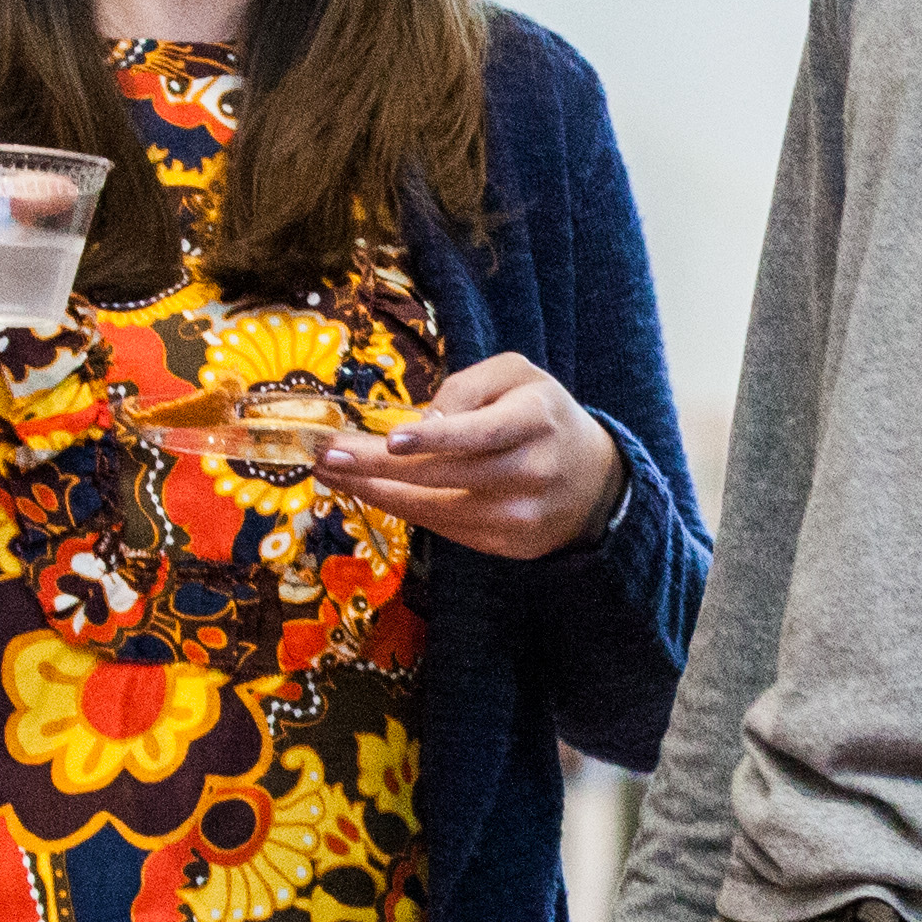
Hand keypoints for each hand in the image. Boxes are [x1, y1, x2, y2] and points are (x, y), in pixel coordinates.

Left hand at [318, 355, 621, 559]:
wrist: (594, 482)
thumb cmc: (542, 416)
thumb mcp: (517, 376)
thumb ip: (469, 386)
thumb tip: (424, 421)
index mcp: (535, 419)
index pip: (480, 433)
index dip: (435, 439)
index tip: (391, 440)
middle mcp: (530, 471)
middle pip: (444, 476)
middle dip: (376, 466)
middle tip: (327, 455)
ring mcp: (519, 515)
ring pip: (434, 509)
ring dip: (375, 491)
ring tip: (333, 472)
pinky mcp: (507, 545)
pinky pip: (443, 528)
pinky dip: (402, 509)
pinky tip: (371, 490)